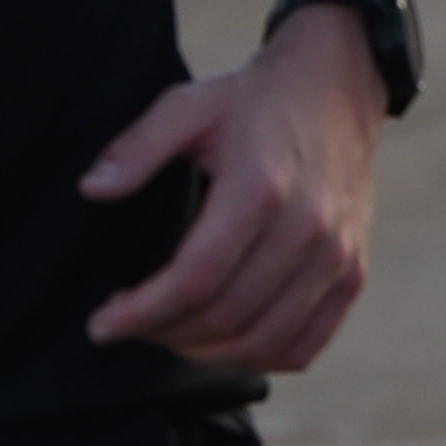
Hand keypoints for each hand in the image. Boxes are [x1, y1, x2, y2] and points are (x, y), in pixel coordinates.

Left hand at [79, 4, 383, 371]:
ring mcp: (336, 255)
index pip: (195, 278)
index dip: (142, 312)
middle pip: (226, 316)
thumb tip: (92, 189)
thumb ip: (137, 148)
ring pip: (263, 341)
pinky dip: (259, 358)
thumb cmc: (254, 100)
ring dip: (204, 352)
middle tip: (127, 326)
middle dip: (163, 333)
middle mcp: (306, 229)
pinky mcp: (352, 271)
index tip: (102, 324)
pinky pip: (304, 344)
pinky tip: (221, 343)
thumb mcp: (187, 106)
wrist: (335, 88)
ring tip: (166, 334)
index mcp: (260, 189)